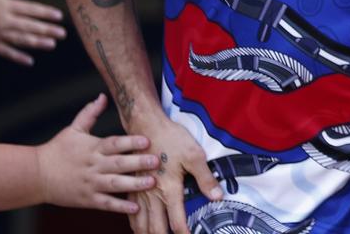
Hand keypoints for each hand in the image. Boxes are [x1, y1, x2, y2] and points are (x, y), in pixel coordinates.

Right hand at [0, 0, 65, 64]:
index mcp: (5, 4)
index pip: (31, 9)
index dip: (46, 13)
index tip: (60, 16)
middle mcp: (3, 20)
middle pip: (30, 26)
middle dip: (48, 30)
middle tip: (63, 33)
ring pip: (20, 40)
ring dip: (38, 43)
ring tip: (52, 45)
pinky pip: (5, 52)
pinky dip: (17, 57)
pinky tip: (30, 61)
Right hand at [36, 93, 158, 212]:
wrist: (35, 175)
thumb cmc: (57, 150)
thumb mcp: (73, 129)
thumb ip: (90, 113)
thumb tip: (102, 96)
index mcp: (92, 148)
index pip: (114, 144)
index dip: (130, 142)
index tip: (147, 140)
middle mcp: (93, 166)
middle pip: (118, 164)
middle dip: (138, 163)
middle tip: (156, 161)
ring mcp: (90, 184)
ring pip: (115, 185)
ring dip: (134, 185)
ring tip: (152, 183)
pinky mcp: (87, 199)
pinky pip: (106, 204)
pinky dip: (120, 206)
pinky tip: (136, 207)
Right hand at [128, 114, 222, 233]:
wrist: (146, 126)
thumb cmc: (171, 139)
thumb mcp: (194, 155)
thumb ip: (206, 178)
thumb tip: (217, 197)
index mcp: (169, 190)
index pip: (176, 222)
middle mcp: (152, 196)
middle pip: (155, 229)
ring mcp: (140, 192)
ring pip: (140, 224)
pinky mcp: (133, 187)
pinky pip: (131, 213)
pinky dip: (136, 225)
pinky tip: (140, 227)